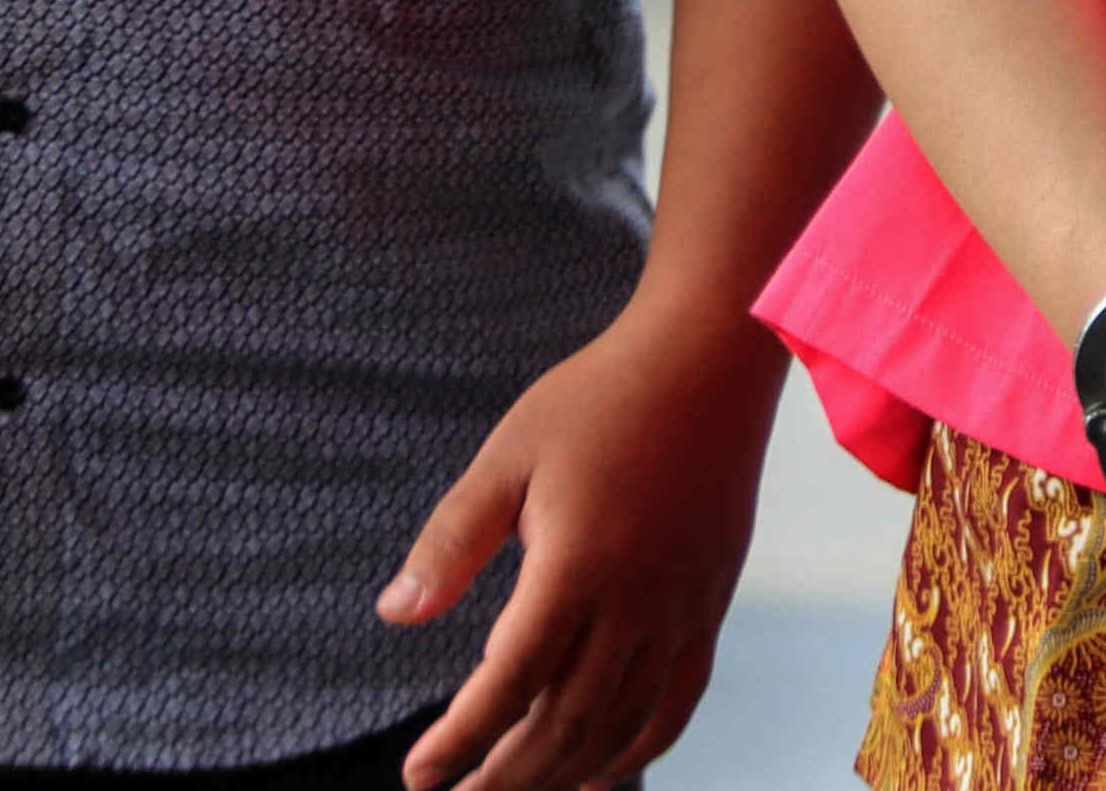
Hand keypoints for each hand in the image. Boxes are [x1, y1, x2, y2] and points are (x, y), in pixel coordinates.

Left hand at [380, 308, 782, 790]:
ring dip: (563, 773)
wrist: (710, 357)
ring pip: (619, 726)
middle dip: (506, 777)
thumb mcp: (508, 456)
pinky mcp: (711, 604)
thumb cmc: (600, 397)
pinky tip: (601, 772)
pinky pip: (678, 703)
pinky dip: (638, 750)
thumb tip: (394, 614)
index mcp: (576, 566)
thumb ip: (452, 541)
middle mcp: (636, 601)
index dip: (460, 741)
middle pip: (564, 725)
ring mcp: (682, 608)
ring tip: (517, 790)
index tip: (420, 774)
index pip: (509, 686)